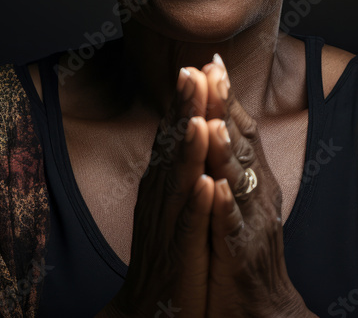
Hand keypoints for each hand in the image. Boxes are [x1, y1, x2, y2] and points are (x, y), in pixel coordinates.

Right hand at [99, 67, 213, 317]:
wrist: (151, 311)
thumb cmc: (168, 255)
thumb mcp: (173, 203)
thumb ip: (178, 166)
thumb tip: (186, 125)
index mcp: (164, 184)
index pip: (176, 134)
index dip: (187, 100)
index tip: (200, 65)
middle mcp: (162, 198)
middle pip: (174, 147)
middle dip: (184, 110)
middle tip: (193, 70)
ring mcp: (169, 226)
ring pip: (180, 181)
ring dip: (188, 149)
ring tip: (197, 117)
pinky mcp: (180, 254)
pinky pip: (189, 227)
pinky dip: (197, 205)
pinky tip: (206, 183)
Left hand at [200, 55, 313, 317]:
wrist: (260, 305)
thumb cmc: (243, 248)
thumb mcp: (236, 196)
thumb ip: (228, 159)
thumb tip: (217, 118)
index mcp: (252, 177)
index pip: (239, 128)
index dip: (225, 95)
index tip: (210, 61)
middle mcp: (257, 192)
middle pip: (241, 142)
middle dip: (224, 107)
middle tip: (209, 72)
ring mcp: (252, 221)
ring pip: (238, 179)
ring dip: (226, 149)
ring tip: (212, 121)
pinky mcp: (242, 253)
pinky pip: (233, 226)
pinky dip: (226, 205)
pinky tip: (216, 186)